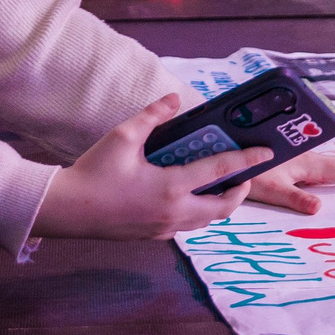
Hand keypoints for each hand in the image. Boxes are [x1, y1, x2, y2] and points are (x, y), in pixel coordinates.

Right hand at [32, 96, 270, 238]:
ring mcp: (165, 228)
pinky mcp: (154, 235)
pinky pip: (189, 225)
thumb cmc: (93, 172)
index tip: (266, 152)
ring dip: (220, 203)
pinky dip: (199, 210)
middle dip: (240, 189)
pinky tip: (188, 194)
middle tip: (243, 171)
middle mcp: (174, 212)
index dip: (246, 159)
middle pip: (224, 207)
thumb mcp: (123, 136)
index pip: (220, 172)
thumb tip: (175, 99)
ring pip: (208, 220)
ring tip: (220, 182)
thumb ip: (153, 115)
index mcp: (171, 187)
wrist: (67, 210)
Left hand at [242, 146, 334, 215]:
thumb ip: (295, 198)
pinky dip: (324, 170)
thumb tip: (320, 208)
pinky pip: (311, 165)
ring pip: (326, 164)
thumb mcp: (270, 188)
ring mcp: (297, 158)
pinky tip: (322, 175)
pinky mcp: (287, 160)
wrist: (224, 143)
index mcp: (309, 165)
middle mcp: (307, 159)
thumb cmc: (246, 168)